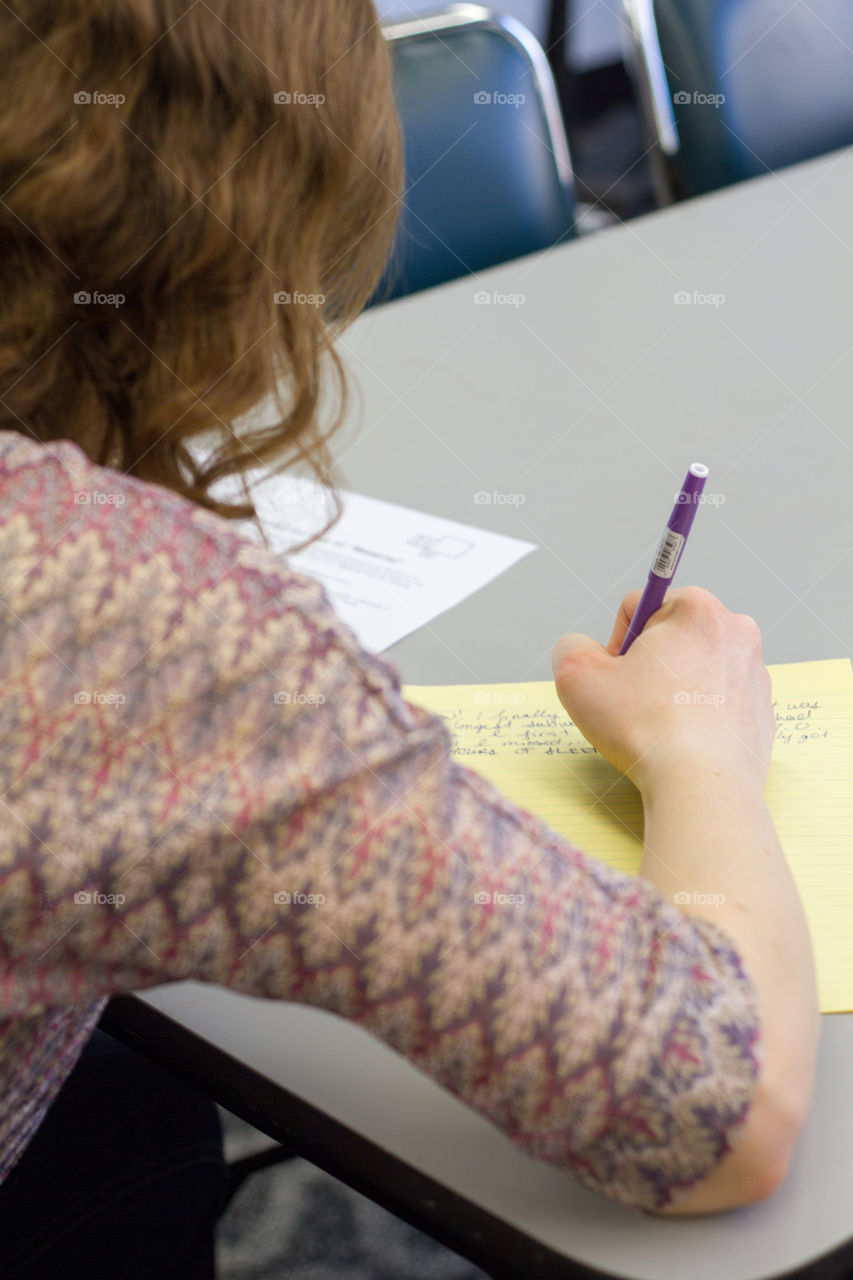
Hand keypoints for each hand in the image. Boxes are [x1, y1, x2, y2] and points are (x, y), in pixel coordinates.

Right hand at [552, 586, 775, 793]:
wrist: (702, 785)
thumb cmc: (646, 729)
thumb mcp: (577, 677)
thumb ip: (571, 647)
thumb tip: (584, 651)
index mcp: (695, 608)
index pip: (637, 606)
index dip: (616, 643)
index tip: (618, 677)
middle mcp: (735, 630)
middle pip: (671, 636)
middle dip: (649, 664)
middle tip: (636, 702)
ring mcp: (754, 672)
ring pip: (696, 668)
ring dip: (674, 689)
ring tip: (660, 725)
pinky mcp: (762, 709)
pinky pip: (718, 700)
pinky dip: (699, 714)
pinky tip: (684, 741)